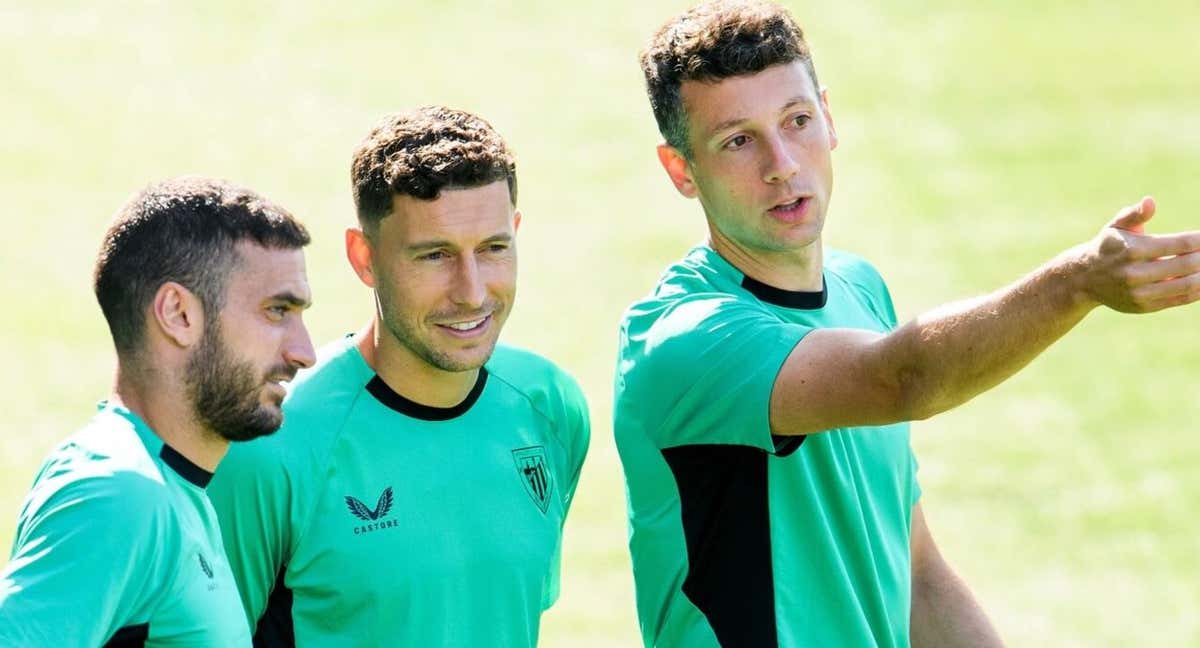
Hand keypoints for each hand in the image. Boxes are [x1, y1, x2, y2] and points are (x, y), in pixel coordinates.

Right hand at [1077, 196, 1199, 312]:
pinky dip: (1197, 291)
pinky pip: (1179, 299)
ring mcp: (1140, 292)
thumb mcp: (1115, 227)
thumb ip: (1134, 214)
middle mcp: (1135, 273)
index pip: (1180, 244)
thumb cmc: (1107, 247)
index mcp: (1133, 250)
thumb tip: (1149, 202)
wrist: (1083, 279)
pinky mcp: (1144, 306)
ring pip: (1186, 284)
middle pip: (1186, 264)